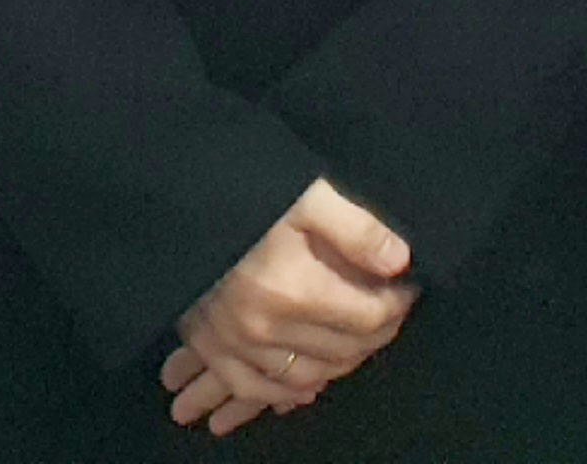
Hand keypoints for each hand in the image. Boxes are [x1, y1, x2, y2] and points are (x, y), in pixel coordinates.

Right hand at [162, 179, 417, 434]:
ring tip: (358, 344)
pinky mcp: (211, 346)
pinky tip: (305, 387)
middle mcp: (267, 328)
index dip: (398, 304)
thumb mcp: (307, 194)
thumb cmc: (246, 191)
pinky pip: (254, 388)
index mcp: (295, 289)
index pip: (368, 317)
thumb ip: (356, 228)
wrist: (178, 203)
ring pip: (304, 377)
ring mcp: (236, 343)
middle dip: (376, 334)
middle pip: (342, 351)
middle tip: (390, 312)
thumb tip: (399, 261)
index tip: (408, 288)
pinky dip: (283, 394)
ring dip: (338, 366)